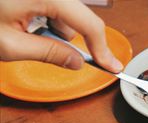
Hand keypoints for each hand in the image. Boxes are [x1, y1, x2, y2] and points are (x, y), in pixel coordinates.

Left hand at [0, 0, 122, 72]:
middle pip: (77, 17)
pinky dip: (40, 18)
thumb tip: (76, 62)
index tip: (112, 67)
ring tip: (19, 29)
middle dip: (65, 37)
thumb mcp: (10, 44)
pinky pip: (50, 5)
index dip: (103, 49)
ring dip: (49, 27)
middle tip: (41, 46)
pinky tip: (18, 20)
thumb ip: (50, 53)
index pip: (89, 24)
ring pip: (63, 12)